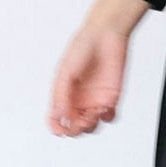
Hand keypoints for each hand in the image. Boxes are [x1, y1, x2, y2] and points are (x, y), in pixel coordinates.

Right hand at [48, 0, 145, 135]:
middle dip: (75, 129)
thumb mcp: (66, 71)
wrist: (106, 35)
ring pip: (91, 126)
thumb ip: (61, 94)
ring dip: (91, 125)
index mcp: (63, 94)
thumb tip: (60, 115)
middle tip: (79, 122)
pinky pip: (109, 117)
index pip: (56, 118)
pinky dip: (107, 118)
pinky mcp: (110, 98)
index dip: (56, 128)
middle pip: (73, 126)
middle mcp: (77, 100)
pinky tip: (105, 109)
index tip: (60, 131)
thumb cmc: (82, 47)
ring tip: (93, 112)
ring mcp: (94, 100)